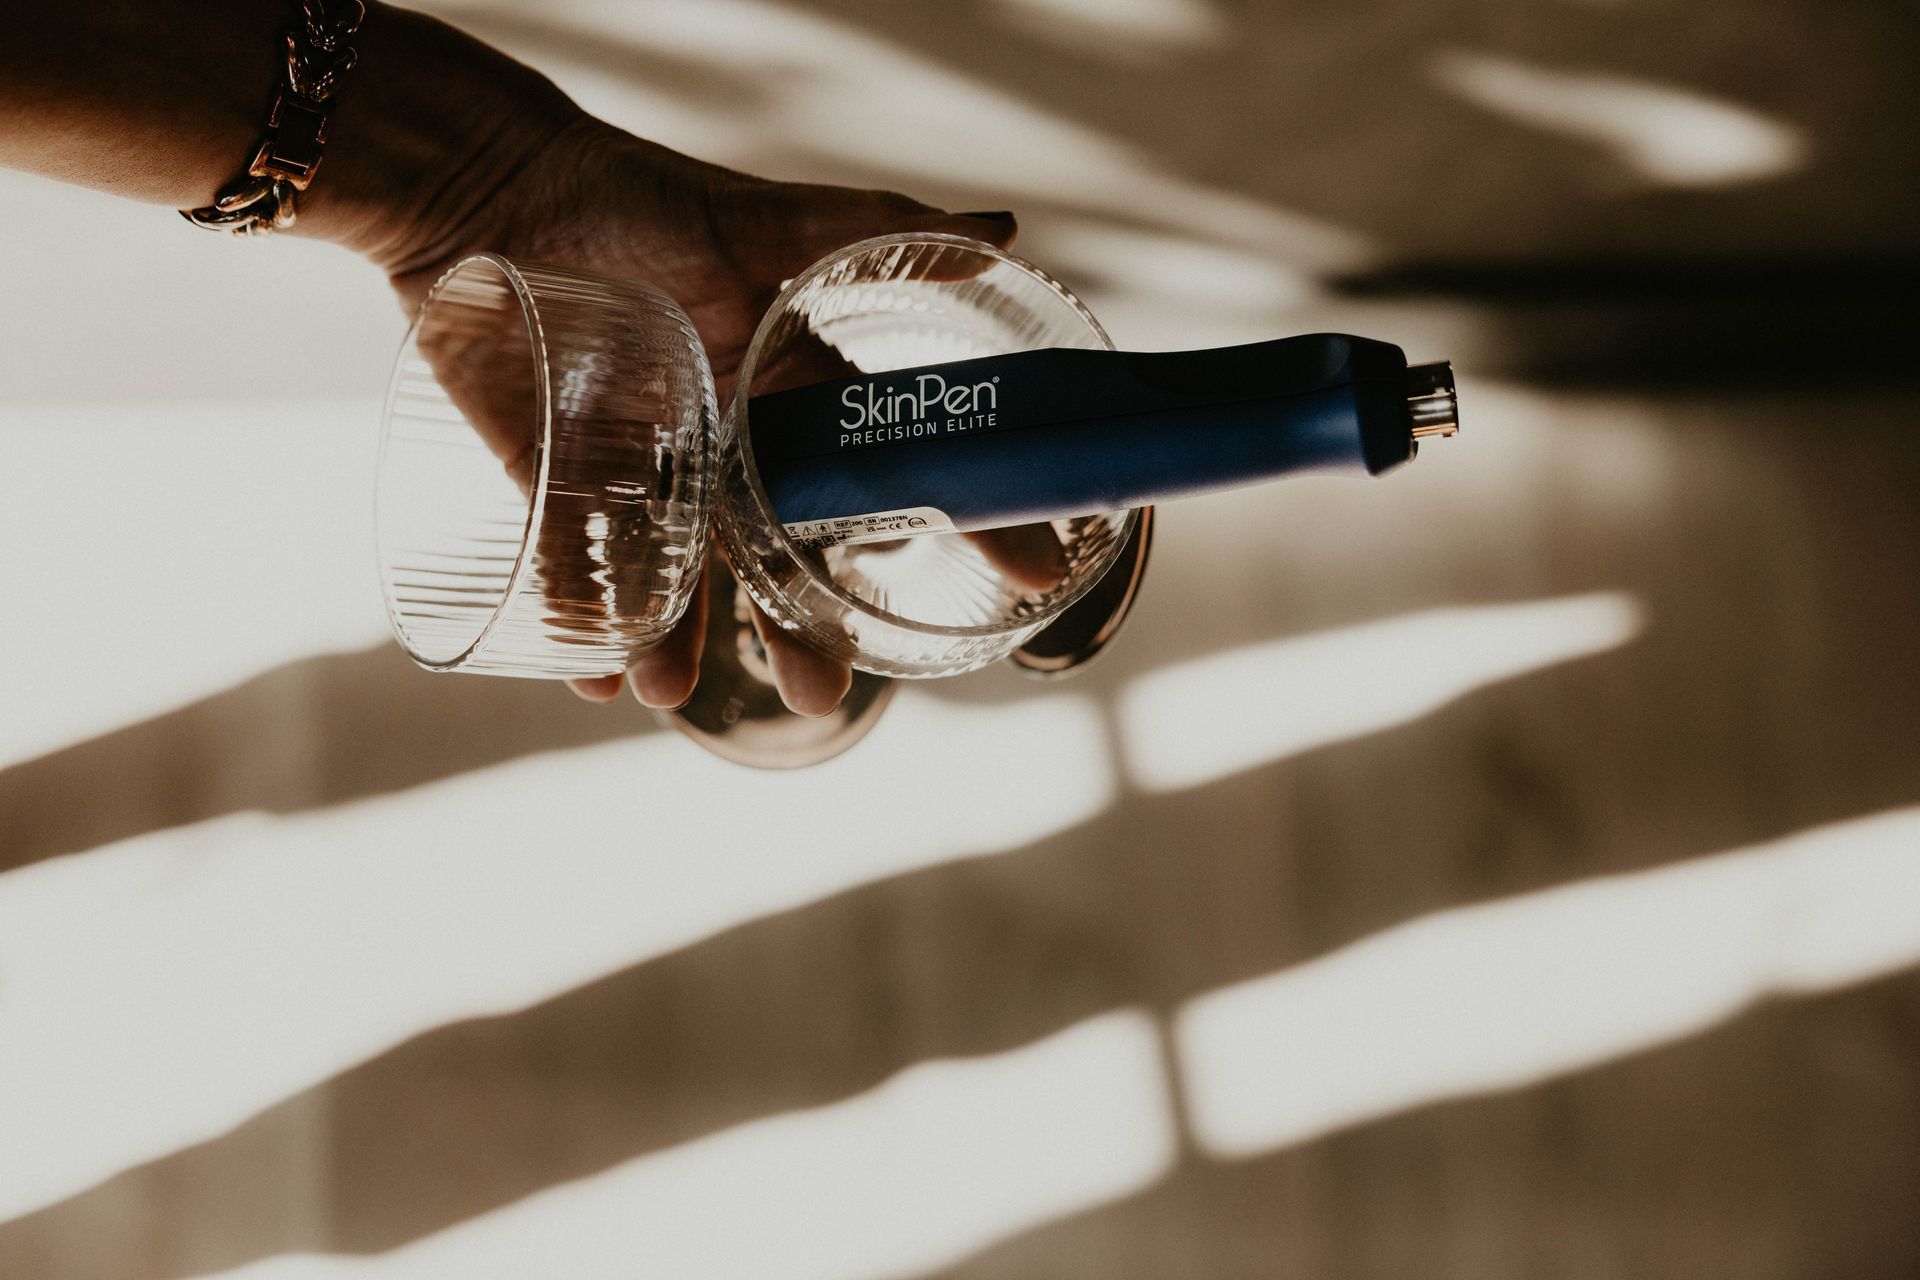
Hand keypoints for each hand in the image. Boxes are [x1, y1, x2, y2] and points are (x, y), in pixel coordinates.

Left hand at [382, 114, 1055, 715]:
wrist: (487, 184)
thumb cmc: (630, 194)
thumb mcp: (758, 219)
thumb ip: (868, 230)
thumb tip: (1005, 236)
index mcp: (783, 397)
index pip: (874, 479)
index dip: (941, 528)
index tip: (1022, 574)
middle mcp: (723, 450)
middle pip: (776, 560)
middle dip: (799, 633)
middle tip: (821, 696)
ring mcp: (642, 475)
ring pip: (678, 581)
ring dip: (678, 644)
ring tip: (665, 695)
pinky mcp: (557, 482)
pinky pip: (578, 572)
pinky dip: (582, 628)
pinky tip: (591, 681)